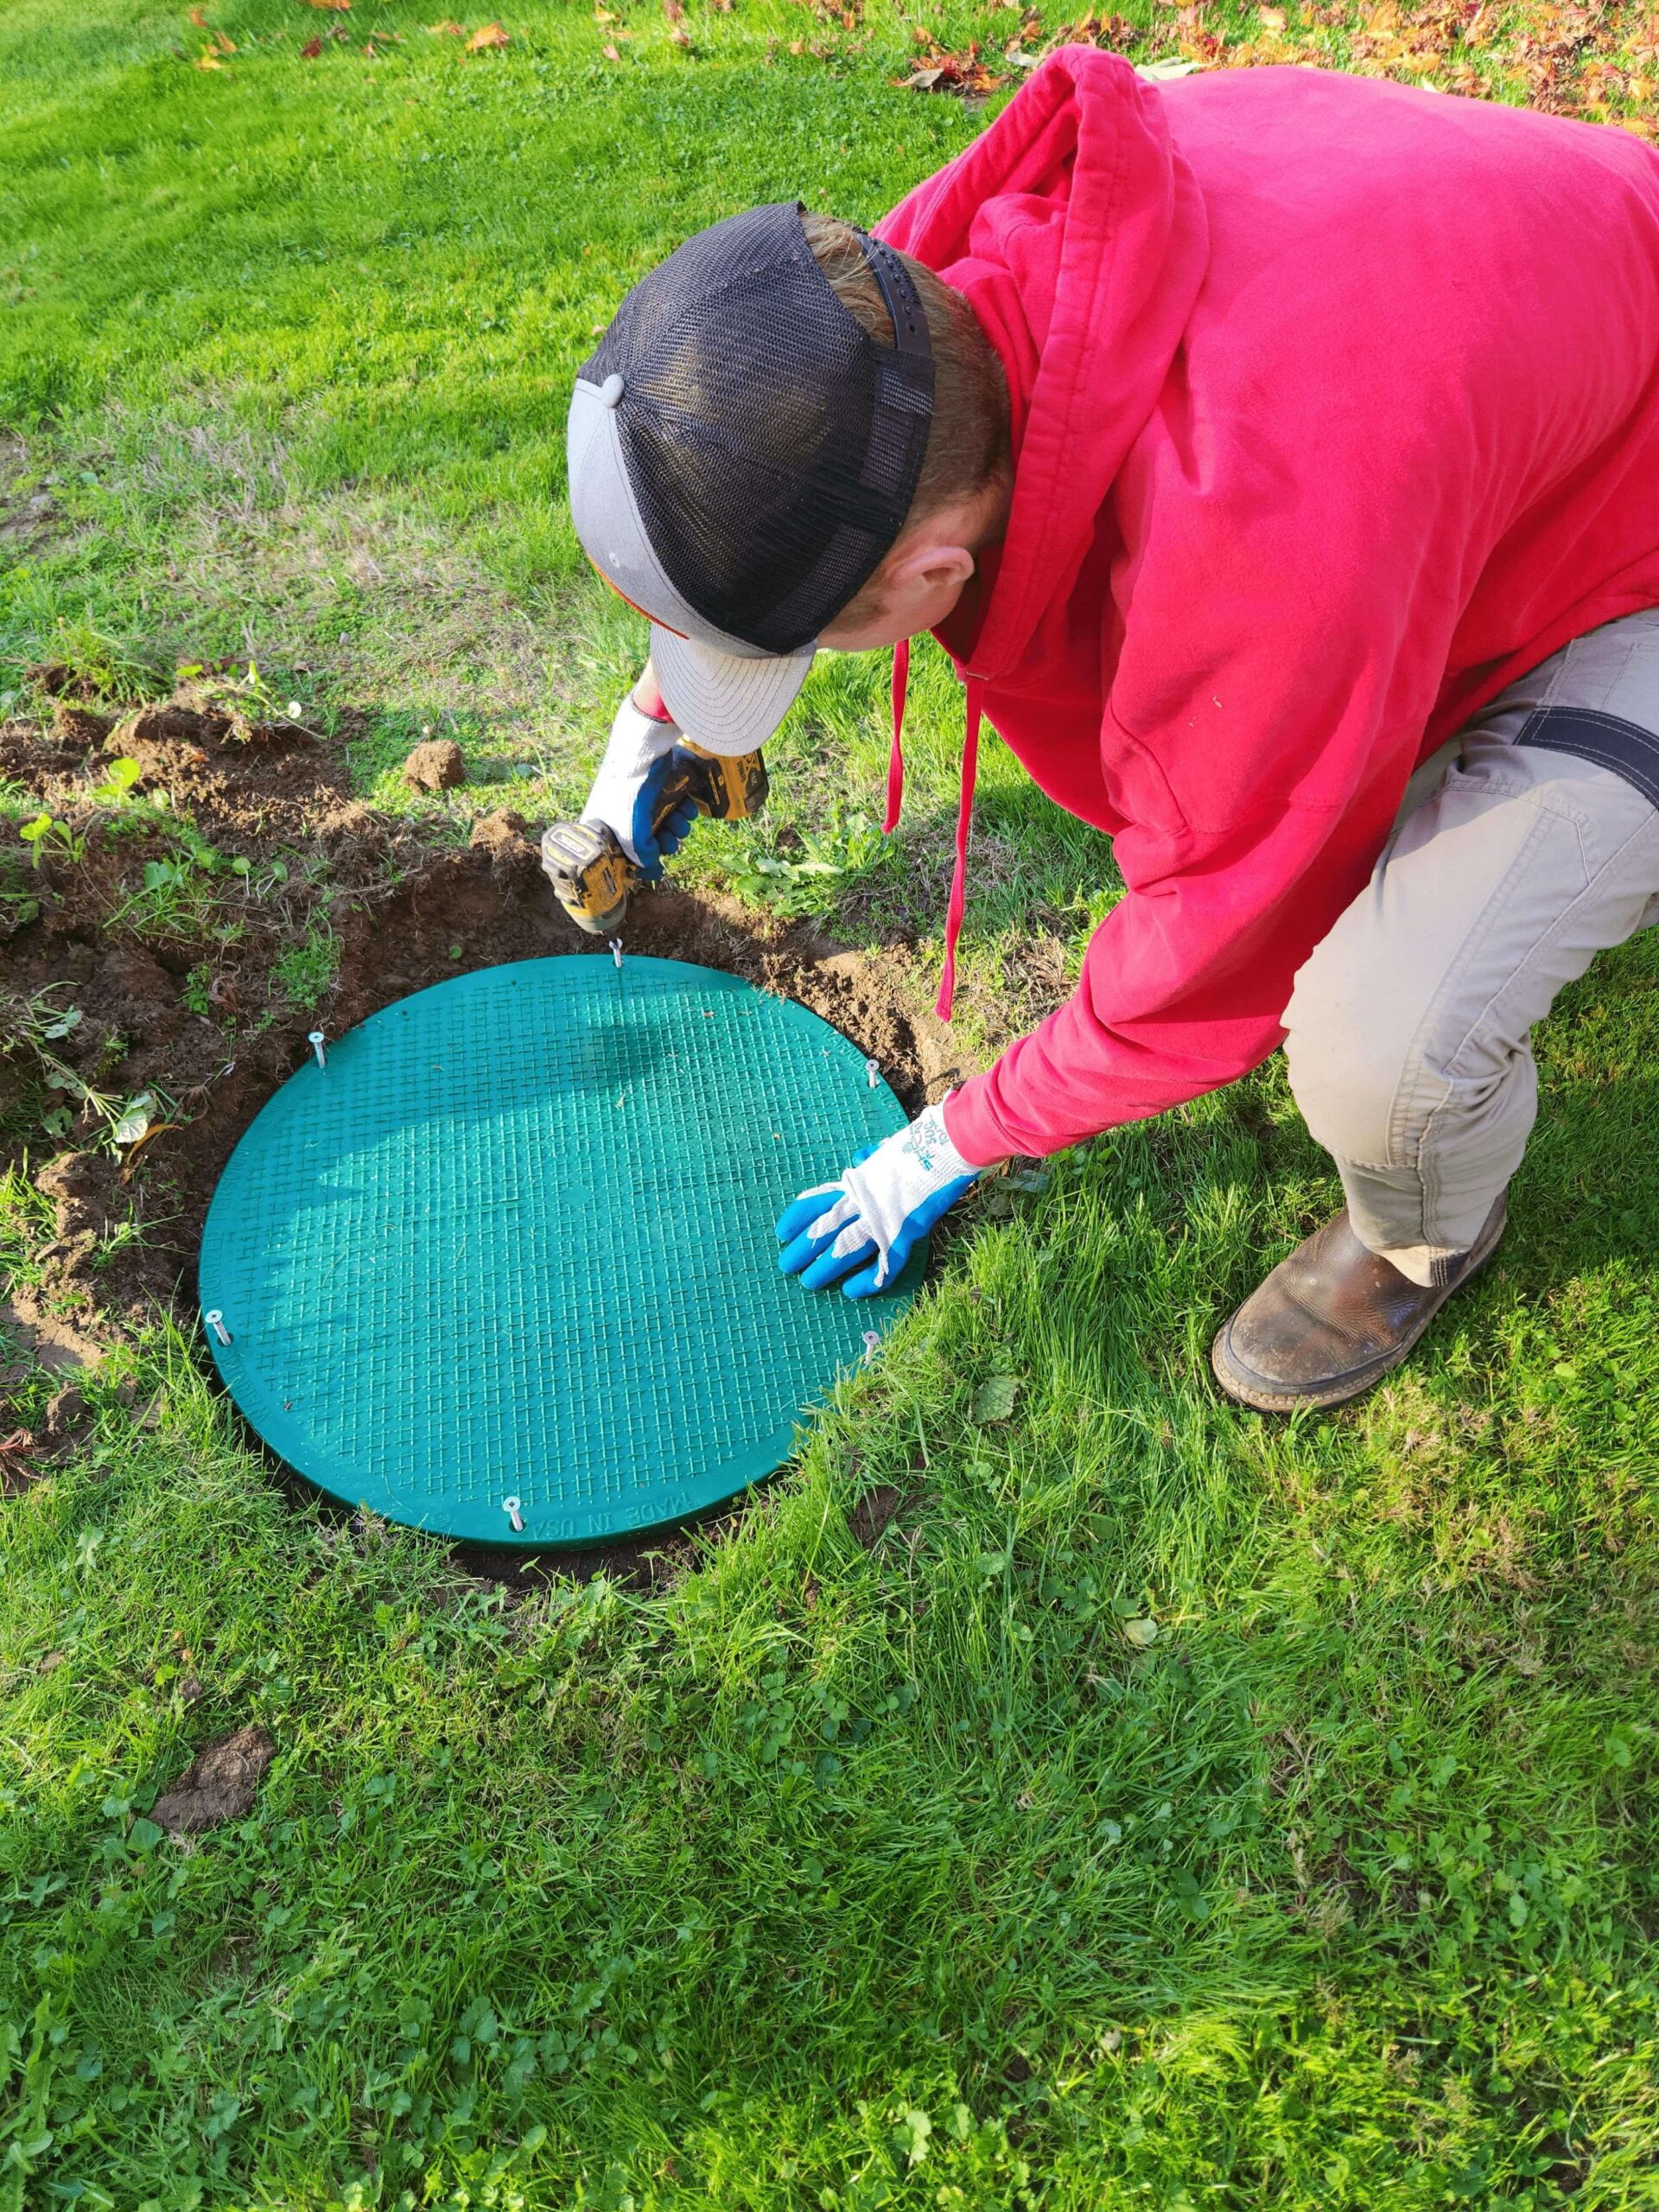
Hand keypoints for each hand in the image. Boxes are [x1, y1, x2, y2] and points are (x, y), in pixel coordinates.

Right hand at [581, 691, 699, 880]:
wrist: (641, 750)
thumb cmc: (628, 793)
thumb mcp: (631, 834)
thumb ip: (641, 856)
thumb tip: (653, 869)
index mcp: (604, 823)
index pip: (620, 850)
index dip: (639, 859)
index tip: (654, 861)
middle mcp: (620, 810)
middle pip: (648, 837)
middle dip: (664, 842)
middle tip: (670, 841)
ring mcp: (641, 795)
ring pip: (665, 821)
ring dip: (677, 827)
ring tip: (681, 822)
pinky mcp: (659, 783)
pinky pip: (675, 804)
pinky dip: (684, 809)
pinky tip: (688, 808)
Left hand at [776, 1098, 980, 1297]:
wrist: (947, 1146)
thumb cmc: (918, 1146)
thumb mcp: (885, 1150)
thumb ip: (869, 1159)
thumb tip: (860, 1159)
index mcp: (856, 1181)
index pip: (817, 1200)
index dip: (798, 1217)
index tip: (782, 1232)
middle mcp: (863, 1202)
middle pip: (825, 1229)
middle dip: (804, 1249)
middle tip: (787, 1265)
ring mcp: (884, 1220)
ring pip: (846, 1250)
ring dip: (825, 1268)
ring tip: (808, 1282)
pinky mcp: (906, 1235)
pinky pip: (883, 1265)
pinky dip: (867, 1281)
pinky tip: (851, 1291)